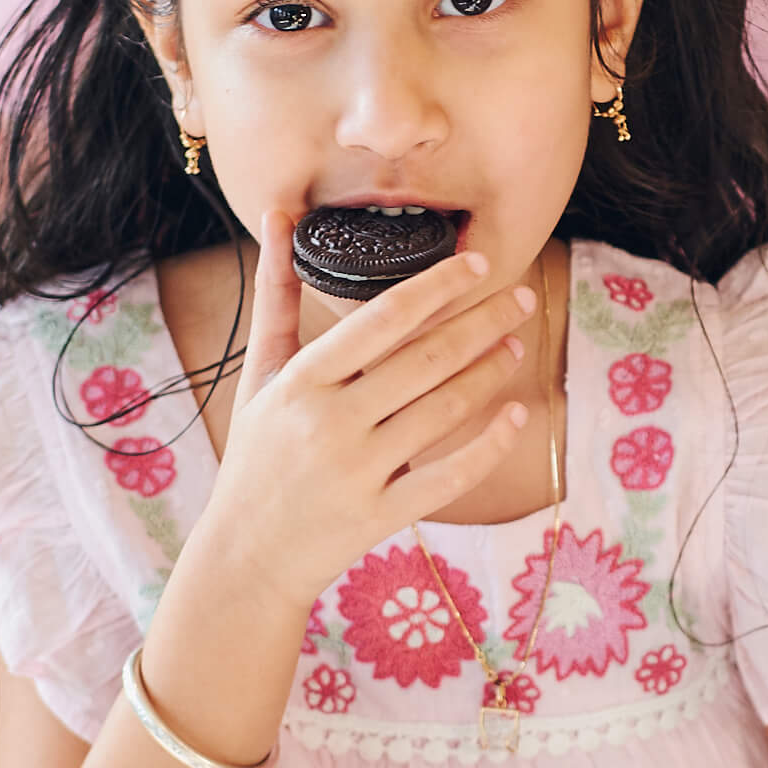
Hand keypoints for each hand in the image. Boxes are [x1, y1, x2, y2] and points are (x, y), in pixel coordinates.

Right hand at [195, 214, 536, 615]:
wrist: (246, 552)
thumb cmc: (258, 451)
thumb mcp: (261, 372)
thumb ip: (277, 294)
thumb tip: (279, 215)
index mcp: (303, 380)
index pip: (384, 317)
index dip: (439, 286)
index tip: (479, 263)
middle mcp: (332, 422)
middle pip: (427, 360)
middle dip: (483, 322)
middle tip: (521, 296)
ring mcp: (360, 471)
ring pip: (445, 411)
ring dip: (491, 372)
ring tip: (517, 343)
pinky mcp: (382, 515)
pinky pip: (449, 477)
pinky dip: (489, 445)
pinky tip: (517, 415)